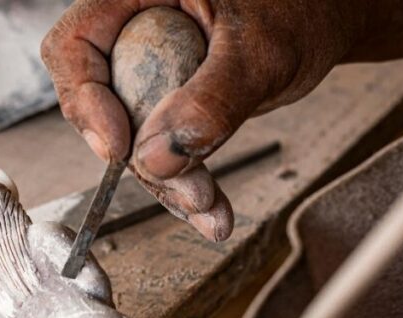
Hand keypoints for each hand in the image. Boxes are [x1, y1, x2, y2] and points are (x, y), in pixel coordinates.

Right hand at [41, 0, 402, 240]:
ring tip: (210, 210)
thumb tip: (160, 155)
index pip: (76, 44)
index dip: (85, 99)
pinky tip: (211, 213)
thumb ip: (211, 99)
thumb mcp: (258, 51)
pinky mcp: (169, 107)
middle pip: (102, 103)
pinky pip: (163, 151)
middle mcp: (134, 33)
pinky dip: (187, 184)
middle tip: (186, 190)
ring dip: (169, 184)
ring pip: (133, 138)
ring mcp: (149, 74)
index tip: (118, 148)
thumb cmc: (298, 9)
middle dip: (141, 159)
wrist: (326, 22)